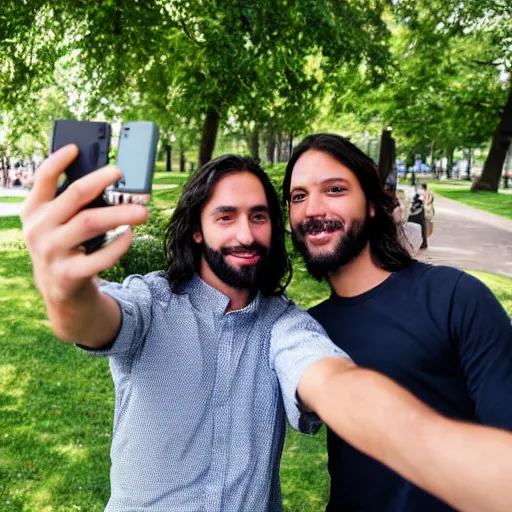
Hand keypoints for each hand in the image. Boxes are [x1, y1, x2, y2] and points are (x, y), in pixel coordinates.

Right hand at [21, 144, 148, 302]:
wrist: (59, 287)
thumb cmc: (66, 244)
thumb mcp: (58, 222)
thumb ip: (72, 202)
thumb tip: (108, 176)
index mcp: (34, 210)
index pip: (42, 178)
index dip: (58, 161)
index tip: (77, 148)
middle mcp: (38, 229)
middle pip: (74, 196)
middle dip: (100, 181)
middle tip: (122, 172)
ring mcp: (52, 252)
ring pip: (90, 223)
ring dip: (120, 213)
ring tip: (142, 210)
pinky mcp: (69, 274)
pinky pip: (101, 256)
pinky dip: (120, 244)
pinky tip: (130, 236)